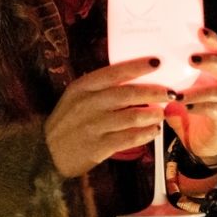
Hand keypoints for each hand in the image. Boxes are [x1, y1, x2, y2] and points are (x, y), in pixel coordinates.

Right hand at [44, 57, 171, 177]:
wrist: (45, 154)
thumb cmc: (68, 122)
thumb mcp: (77, 98)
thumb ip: (101, 88)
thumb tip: (137, 78)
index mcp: (82, 87)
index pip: (114, 72)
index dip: (137, 66)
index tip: (157, 62)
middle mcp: (88, 104)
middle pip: (127, 93)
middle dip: (154, 91)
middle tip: (170, 92)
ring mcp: (93, 126)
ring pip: (132, 117)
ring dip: (152, 114)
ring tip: (162, 113)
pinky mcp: (98, 147)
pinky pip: (129, 138)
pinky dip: (145, 134)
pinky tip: (153, 131)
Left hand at [163, 28, 216, 163]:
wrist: (197, 142)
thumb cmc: (183, 112)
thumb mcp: (171, 92)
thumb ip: (162, 80)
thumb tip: (138, 64)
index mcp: (209, 72)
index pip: (215, 50)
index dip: (211, 40)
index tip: (199, 31)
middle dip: (210, 60)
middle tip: (192, 59)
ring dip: (198, 90)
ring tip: (179, 93)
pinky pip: (214, 108)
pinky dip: (198, 106)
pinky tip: (185, 107)